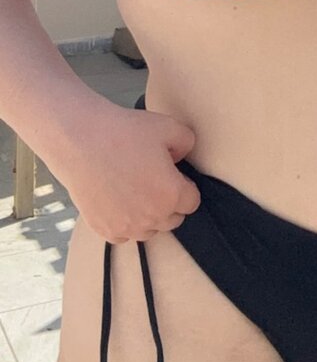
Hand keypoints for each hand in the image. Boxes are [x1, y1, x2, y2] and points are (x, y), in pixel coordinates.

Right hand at [51, 101, 201, 243]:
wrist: (79, 141)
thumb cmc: (123, 132)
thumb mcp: (169, 126)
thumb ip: (187, 143)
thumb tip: (182, 157)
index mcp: (171, 195)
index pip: (192, 202)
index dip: (184, 185)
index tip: (172, 174)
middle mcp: (151, 218)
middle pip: (173, 219)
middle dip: (169, 202)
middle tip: (153, 179)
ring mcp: (126, 227)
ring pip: (149, 230)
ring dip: (148, 215)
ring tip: (135, 190)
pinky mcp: (104, 229)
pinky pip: (124, 235)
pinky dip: (125, 222)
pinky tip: (118, 200)